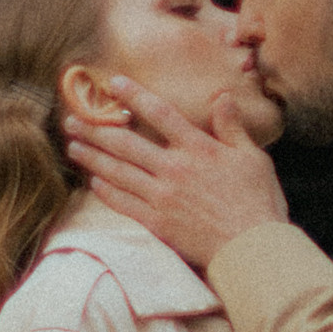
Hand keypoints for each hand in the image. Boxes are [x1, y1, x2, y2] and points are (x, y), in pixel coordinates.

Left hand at [67, 75, 286, 270]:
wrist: (253, 248)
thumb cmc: (259, 202)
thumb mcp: (253, 158)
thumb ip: (232, 127)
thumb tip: (222, 97)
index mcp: (198, 148)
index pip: (160, 113)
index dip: (134, 95)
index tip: (114, 83)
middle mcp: (175, 168)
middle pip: (126, 142)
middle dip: (96, 129)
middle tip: (73, 119)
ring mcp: (163, 196)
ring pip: (118, 171)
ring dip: (92, 157)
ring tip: (73, 146)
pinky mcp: (158, 223)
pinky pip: (124, 203)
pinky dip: (106, 191)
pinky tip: (93, 182)